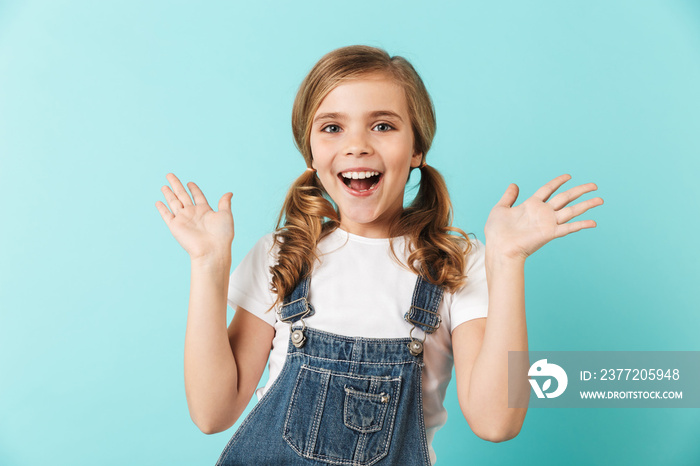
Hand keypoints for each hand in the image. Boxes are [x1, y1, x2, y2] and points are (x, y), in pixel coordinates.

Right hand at [155, 173, 233, 259]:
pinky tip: (158, 202)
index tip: (190, 182)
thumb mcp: (225, 215)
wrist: (212, 250)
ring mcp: (183, 219)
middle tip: (170, 175)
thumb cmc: (222, 234)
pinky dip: (162, 209)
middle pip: (182, 195)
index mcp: (205, 210)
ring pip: (173, 203)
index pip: (197, 196)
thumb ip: (224, 203)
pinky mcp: (175, 226)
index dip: (193, 189)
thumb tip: (229, 193)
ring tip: (164, 186)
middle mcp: (193, 213)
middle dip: (176, 185)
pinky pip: (167, 215)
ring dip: (168, 194)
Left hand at [484, 174, 602, 260]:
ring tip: (600, 199)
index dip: (558, 182)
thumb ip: (509, 197)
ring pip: (571, 211)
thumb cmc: (496, 232)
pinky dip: (581, 225)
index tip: (569, 176)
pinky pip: (568, 228)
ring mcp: (547, 223)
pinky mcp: (549, 233)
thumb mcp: (500, 209)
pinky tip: (593, 222)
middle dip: (579, 191)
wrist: (498, 248)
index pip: (548, 189)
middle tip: (594, 185)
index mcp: (530, 205)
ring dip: (586, 205)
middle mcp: (542, 213)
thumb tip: (514, 184)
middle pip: (565, 198)